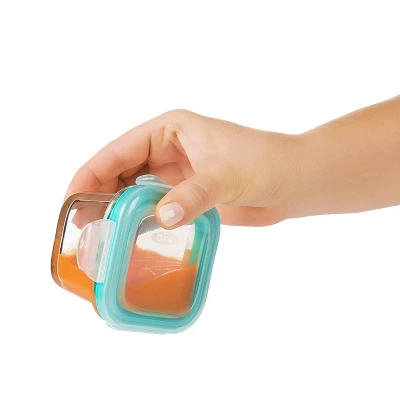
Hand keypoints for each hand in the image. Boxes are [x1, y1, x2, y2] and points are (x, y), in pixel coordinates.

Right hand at [66, 110, 304, 227]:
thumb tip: (161, 218)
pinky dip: (139, 219)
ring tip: (98, 233)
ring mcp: (177, 173)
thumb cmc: (265, 163)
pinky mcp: (186, 194)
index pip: (119, 149)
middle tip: (82, 224)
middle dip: (99, 193)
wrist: (292, 182)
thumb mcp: (224, 175)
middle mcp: (168, 149)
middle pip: (120, 170)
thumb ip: (192, 195)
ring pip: (134, 189)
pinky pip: (153, 206)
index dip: (91, 172)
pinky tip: (128, 235)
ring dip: (117, 208)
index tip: (72, 198)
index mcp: (170, 130)